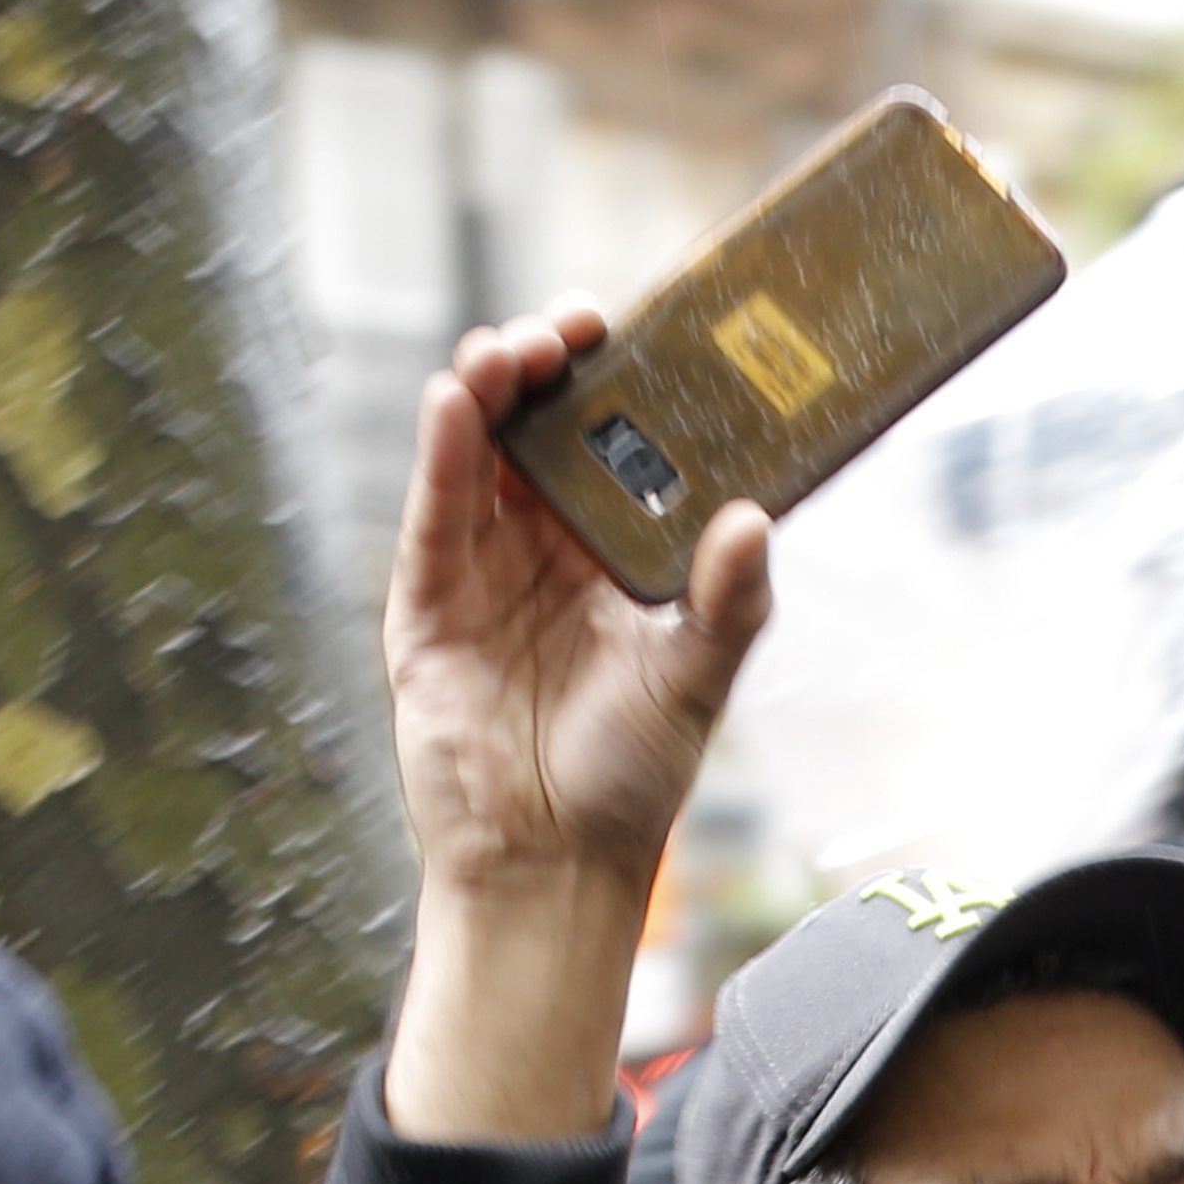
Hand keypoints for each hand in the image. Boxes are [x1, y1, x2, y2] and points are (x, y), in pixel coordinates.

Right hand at [379, 301, 771, 1141]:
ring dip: (494, 384)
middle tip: (577, 327)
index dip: (623, 383)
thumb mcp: (697, 681)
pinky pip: (438, 507)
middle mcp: (548, 544)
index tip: (642, 333)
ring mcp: (484, 562)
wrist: (550, 856)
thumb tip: (754, 520)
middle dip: (553, 362)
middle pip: (542, 424)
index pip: (617, 444)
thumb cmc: (630, 776)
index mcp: (617, 553)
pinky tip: (460, 400)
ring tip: (518, 348)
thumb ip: (731, 605)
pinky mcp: (430, 594)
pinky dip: (446, 450)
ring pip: (482, 448)